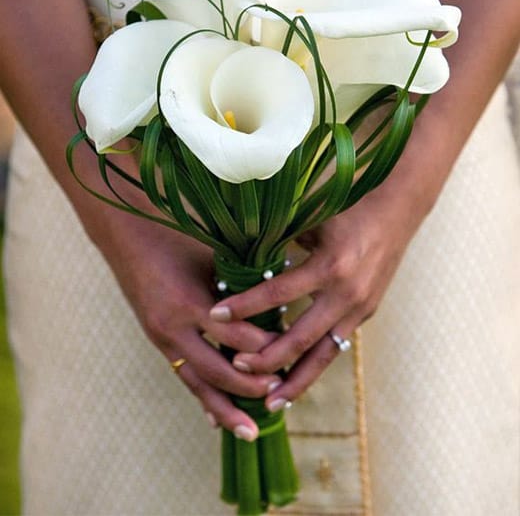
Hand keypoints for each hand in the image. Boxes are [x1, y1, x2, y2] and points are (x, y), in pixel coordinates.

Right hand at [102, 223, 279, 441]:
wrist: (129, 236)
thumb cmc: (178, 240)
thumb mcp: (212, 257)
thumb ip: (240, 283)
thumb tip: (282, 298)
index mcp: (191, 302)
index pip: (236, 337)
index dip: (266, 348)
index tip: (294, 351)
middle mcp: (174, 328)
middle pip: (217, 370)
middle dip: (249, 387)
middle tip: (278, 394)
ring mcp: (162, 339)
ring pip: (197, 384)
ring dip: (224, 409)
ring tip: (250, 433)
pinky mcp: (158, 342)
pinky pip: (183, 376)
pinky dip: (202, 398)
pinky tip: (217, 420)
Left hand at [209, 186, 421, 411]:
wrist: (397, 208)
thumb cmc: (348, 208)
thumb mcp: (313, 220)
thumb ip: (281, 239)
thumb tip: (239, 256)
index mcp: (330, 266)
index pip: (277, 295)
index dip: (245, 306)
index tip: (215, 314)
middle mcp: (346, 294)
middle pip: (300, 339)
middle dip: (266, 358)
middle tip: (235, 366)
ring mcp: (359, 308)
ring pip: (323, 355)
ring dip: (295, 381)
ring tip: (270, 404)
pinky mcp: (365, 314)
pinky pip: (336, 346)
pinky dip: (314, 364)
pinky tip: (295, 379)